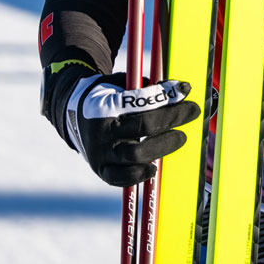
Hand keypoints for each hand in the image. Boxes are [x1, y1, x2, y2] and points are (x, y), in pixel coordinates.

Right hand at [49, 67, 199, 186]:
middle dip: (172, 119)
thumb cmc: (107, 98)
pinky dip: (139, 175)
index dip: (167, 95)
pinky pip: (121, 178)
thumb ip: (144, 88)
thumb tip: (178, 90)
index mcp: (105, 105)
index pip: (142, 100)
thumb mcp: (120, 84)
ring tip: (180, 138)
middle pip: (143, 127)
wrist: (72, 114)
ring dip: (163, 147)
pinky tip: (153, 168)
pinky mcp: (100, 169)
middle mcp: (101, 130)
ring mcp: (99, 152)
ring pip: (135, 156)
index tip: (186, 88)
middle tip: (191, 112)